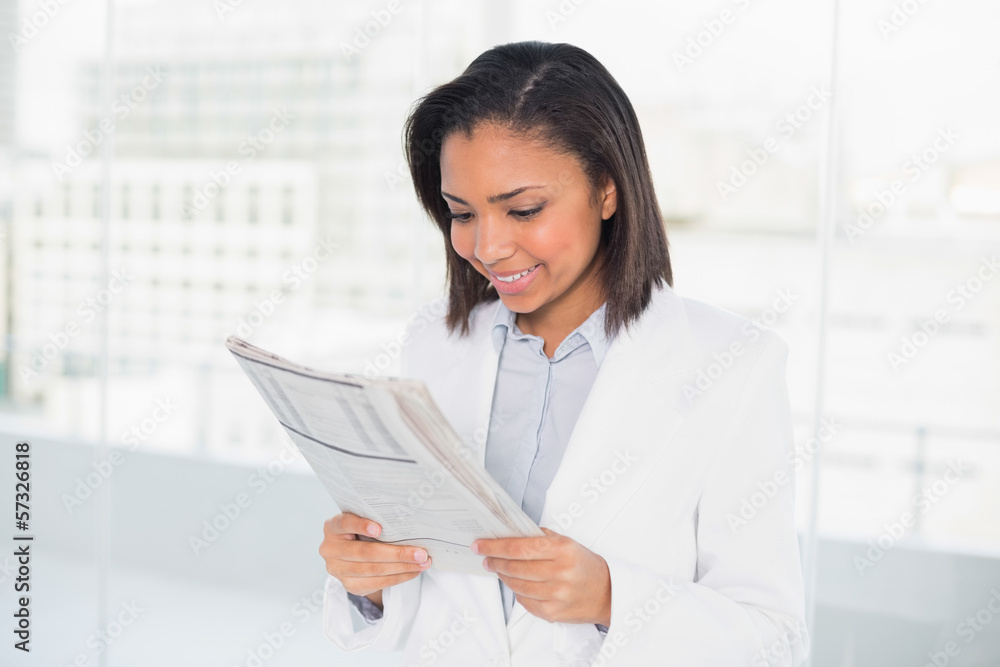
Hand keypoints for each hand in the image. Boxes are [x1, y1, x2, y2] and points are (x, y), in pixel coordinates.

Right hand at [319, 513, 432, 605]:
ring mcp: (338, 570)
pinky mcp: (350, 586)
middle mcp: (330, 549)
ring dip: (402, 567)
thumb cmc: (362, 531)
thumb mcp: (362, 520)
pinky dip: (399, 577)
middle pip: (365, 552)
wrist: (352, 553)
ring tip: (423, 562)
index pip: (344, 523)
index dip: (361, 526)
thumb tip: (408, 523)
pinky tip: (414, 571)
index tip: (379, 529)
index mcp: (332, 527)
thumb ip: (374, 519)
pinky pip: (377, 583)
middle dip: (396, 553)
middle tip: (420, 552)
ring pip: (373, 570)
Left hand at [472, 527, 610, 625]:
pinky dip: (517, 592)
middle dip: (495, 561)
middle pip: (514, 567)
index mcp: (562, 550)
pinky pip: (524, 602)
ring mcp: (556, 595)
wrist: (607, 593)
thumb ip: (540, 537)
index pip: (519, 547)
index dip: (495, 546)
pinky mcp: (553, 613)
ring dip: (504, 576)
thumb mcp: (567, 542)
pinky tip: (518, 584)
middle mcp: (559, 572)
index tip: (480, 545)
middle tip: (486, 557)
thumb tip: (510, 534)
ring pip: (516, 585)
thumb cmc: (584, 565)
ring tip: (500, 569)